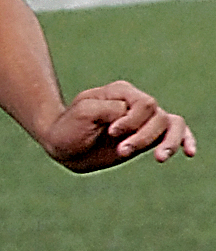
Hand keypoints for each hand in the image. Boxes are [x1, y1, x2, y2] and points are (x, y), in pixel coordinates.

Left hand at [43, 80, 196, 172]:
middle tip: (121, 151)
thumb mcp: (85, 114)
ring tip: (158, 158)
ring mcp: (145, 120)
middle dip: (143, 137)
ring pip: (172, 124)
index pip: (144, 104)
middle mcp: (136, 104)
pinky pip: (175, 133)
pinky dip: (185, 140)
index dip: (133, 121)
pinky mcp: (148, 137)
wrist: (63, 145)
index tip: (111, 133)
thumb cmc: (69, 126)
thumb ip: (111, 111)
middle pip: (158, 116)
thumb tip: (133, 114)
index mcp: (121, 92)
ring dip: (167, 143)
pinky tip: (189, 153)